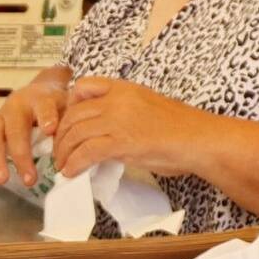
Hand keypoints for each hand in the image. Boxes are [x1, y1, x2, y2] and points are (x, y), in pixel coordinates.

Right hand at [0, 68, 63, 188]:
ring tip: (1, 179)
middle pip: (16, 129)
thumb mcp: (69, 108)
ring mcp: (2, 114)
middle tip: (29, 179)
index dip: (47, 117)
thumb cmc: (58, 104)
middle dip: (21, 155)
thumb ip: (69, 123)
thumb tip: (70, 147)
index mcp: (41, 99)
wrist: (45, 89)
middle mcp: (18, 105)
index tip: (50, 129)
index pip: (44, 107)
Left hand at [50, 74, 213, 186]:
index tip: (67, 124)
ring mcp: (118, 120)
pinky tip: (72, 172)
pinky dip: (74, 163)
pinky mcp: (121, 142)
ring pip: (75, 133)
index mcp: (124, 88)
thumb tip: (106, 133)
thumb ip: (123, 114)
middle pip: (74, 113)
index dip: (69, 105)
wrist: (200, 139)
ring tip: (62, 166)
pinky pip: (86, 152)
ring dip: (64, 153)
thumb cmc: (181, 128)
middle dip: (61, 135)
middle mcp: (117, 100)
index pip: (83, 86)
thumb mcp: (147, 108)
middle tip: (58, 152)